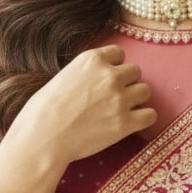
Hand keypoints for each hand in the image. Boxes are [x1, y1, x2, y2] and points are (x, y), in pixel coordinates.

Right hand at [7, 45, 156, 171]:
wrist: (41, 139)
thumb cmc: (41, 112)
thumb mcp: (61, 78)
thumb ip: (84, 75)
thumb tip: (94, 82)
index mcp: (91, 60)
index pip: (118, 53)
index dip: (113, 67)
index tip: (106, 79)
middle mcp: (109, 75)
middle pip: (135, 71)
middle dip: (126, 83)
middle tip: (111, 98)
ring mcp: (120, 99)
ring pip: (145, 91)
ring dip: (135, 100)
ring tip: (119, 111)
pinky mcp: (126, 123)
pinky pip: (151, 115)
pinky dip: (143, 119)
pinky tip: (130, 124)